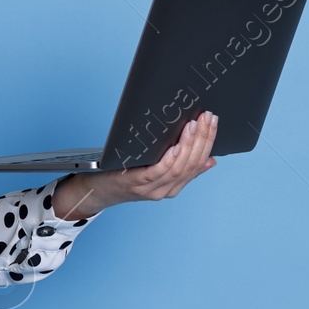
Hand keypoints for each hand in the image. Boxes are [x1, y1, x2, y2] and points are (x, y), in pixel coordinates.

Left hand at [52, 111, 217, 218]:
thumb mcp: (155, 169)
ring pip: (178, 167)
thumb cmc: (123, 173)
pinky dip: (170, 159)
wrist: (95, 190)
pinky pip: (158, 172)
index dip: (208, 142)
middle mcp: (165, 190)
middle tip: (207, 118)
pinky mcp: (136, 184)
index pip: (198, 163)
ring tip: (194, 125)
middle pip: (191, 164)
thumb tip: (210, 159)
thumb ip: (179, 165)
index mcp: (173, 186)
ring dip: (189, 144)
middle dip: (202, 139)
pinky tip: (176, 145)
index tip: (212, 122)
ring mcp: (151, 189)